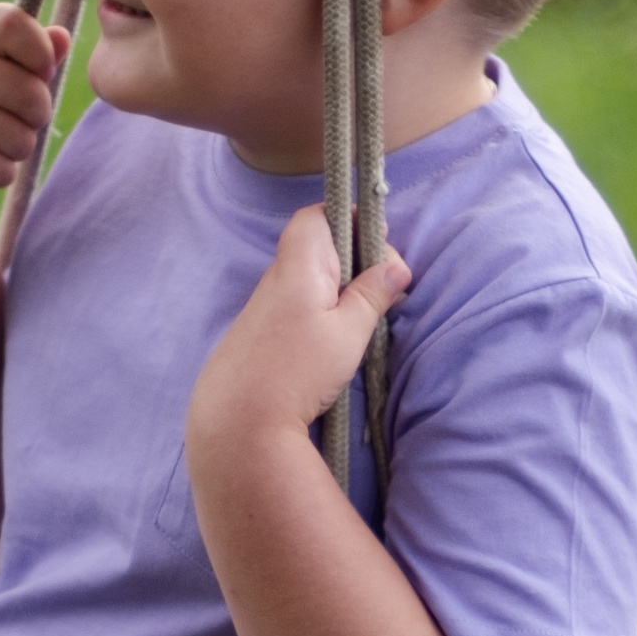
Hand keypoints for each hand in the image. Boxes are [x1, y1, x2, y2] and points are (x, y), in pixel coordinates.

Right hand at [0, 4, 69, 218]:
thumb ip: (24, 56)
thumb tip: (62, 37)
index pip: (14, 23)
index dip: (40, 52)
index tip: (39, 73)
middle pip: (31, 94)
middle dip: (33, 118)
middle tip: (4, 122)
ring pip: (21, 139)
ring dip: (11, 151)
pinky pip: (2, 169)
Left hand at [188, 208, 409, 457]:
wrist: (240, 419)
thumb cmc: (297, 371)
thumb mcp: (348, 333)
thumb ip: (372, 295)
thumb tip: (397, 267)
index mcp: (299, 265)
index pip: (316, 216)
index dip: (349, 219)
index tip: (378, 245)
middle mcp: (278, 276)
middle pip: (318, 245)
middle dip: (354, 257)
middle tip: (383, 287)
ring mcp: (267, 303)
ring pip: (311, 276)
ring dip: (341, 286)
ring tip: (365, 315)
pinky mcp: (263, 329)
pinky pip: (299, 301)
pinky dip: (323, 307)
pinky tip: (337, 336)